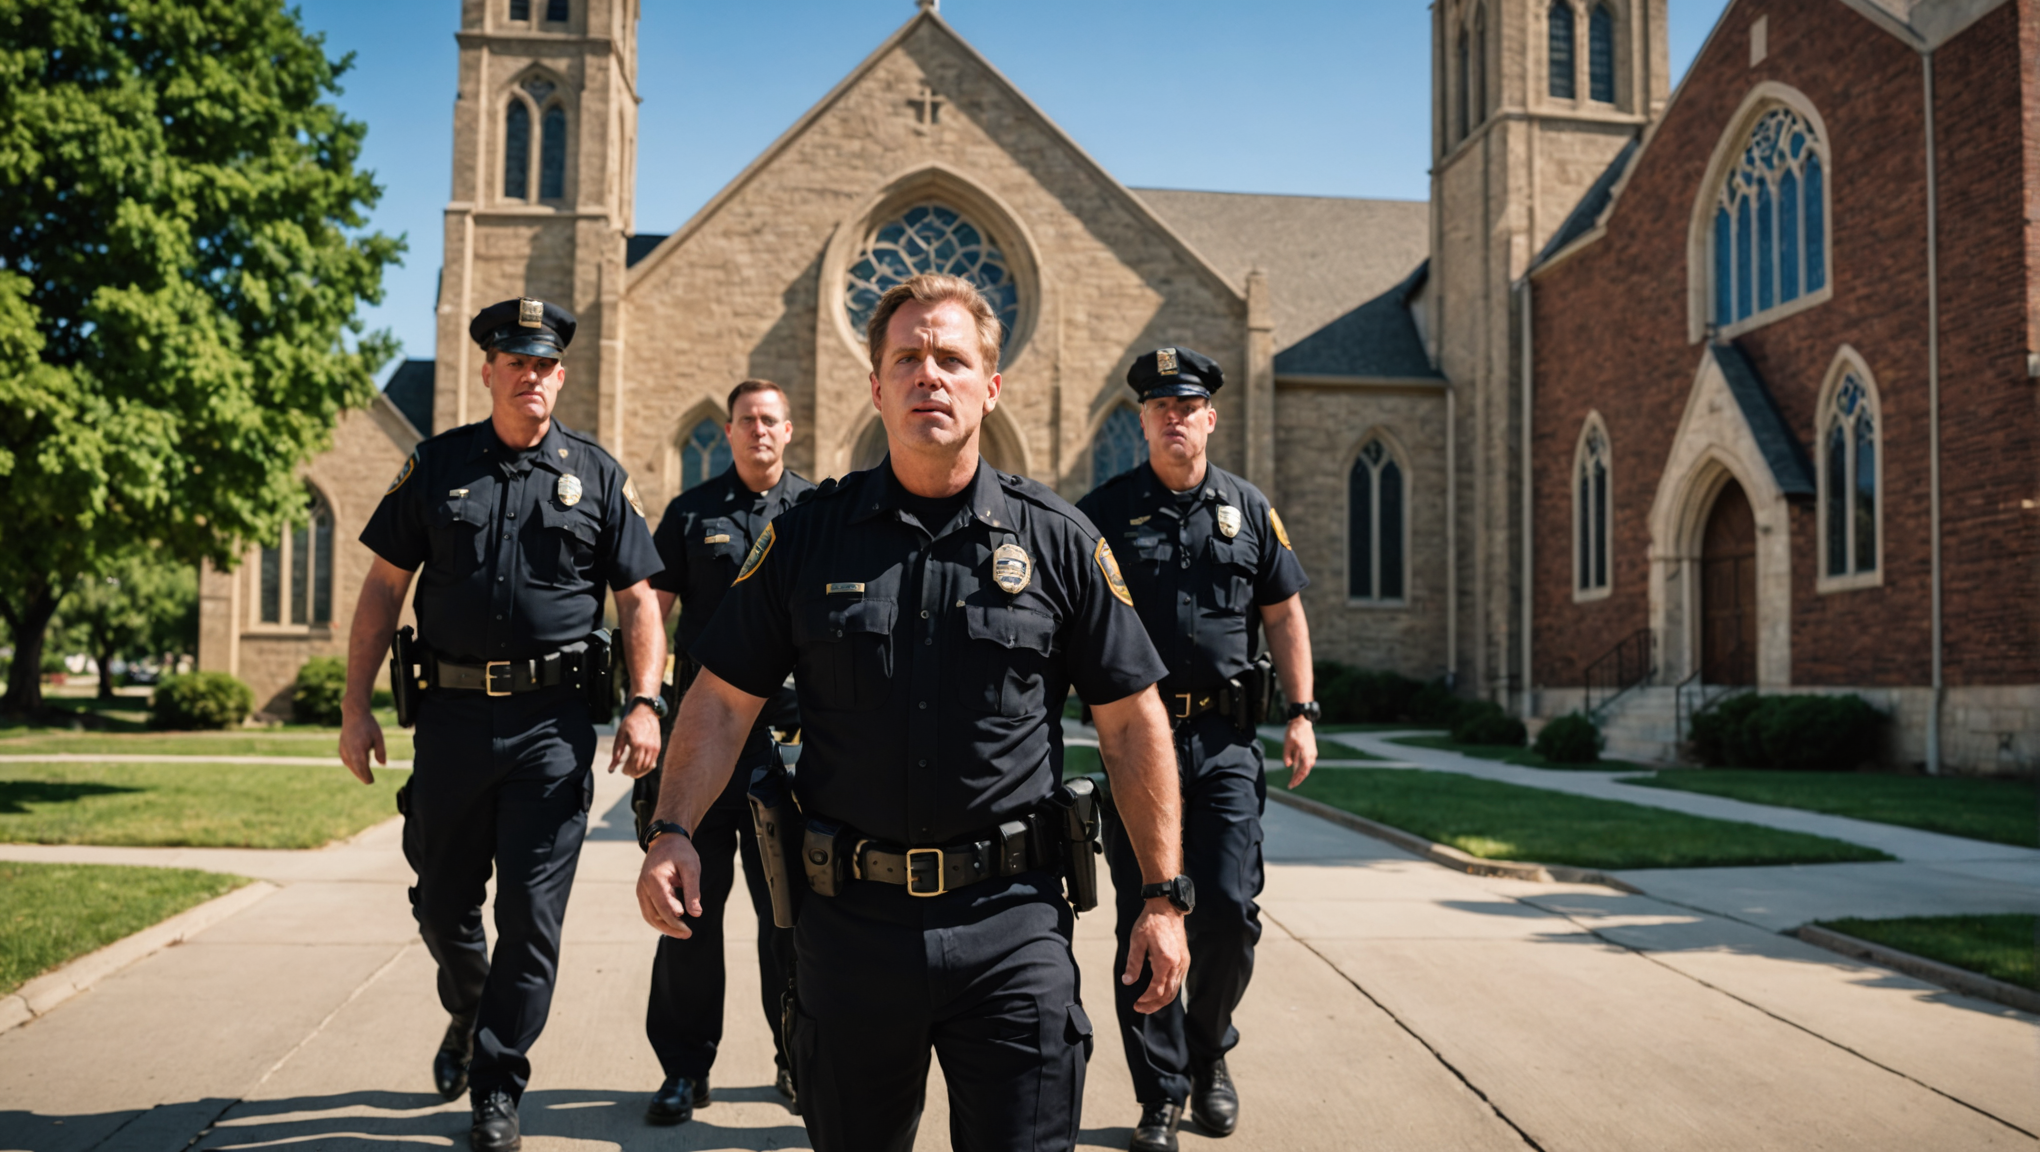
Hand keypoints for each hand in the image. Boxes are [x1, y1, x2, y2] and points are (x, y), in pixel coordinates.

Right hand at [338, 707, 385, 784]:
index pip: (361, 768)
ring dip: (359, 771)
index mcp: (358, 749)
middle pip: (356, 769)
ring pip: (351, 766)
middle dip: (363, 776)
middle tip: (370, 780)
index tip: (371, 781)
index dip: (366, 776)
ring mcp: (343, 751)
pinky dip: (355, 766)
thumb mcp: (378, 737)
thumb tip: (383, 764)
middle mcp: (348, 752)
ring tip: (367, 774)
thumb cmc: (368, 726)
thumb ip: (380, 751)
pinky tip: (361, 765)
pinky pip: (348, 762)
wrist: (354, 715)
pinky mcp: (342, 751)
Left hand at [610, 700, 661, 776]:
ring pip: (648, 767)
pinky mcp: (658, 748)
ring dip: (640, 772)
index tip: (622, 771)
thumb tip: (611, 769)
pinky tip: (640, 767)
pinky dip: (646, 767)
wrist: (645, 713)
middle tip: (626, 772)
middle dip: (633, 772)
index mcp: (637, 744)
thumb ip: (616, 754)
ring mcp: (654, 748)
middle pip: (641, 767)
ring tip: (633, 772)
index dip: (627, 771)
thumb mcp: (620, 737)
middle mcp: (648, 747)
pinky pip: (653, 762)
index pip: (633, 764)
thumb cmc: (630, 724)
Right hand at [636, 829, 701, 938]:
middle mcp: (643, 886)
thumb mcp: (691, 867)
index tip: (688, 929)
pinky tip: (672, 925)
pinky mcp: (642, 893)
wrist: (666, 840)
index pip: (664, 906)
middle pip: (655, 915)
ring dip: (664, 927)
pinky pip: (648, 912)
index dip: (675, 920)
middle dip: (671, 928)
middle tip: (687, 934)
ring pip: (649, 916)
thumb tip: (696, 913)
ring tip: (681, 933)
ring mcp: (641, 890)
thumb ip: (693, 890)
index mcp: (655, 879)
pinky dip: (659, 921)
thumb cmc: (680, 853)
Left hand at [1122, 897, 1188, 1012]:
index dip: (1146, 1000)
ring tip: (1148, 1004)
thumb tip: (1127, 981)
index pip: (1157, 990)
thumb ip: (1133, 963)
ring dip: (1162, 1000)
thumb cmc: (1150, 922)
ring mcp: (1183, 963)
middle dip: (1154, 1005)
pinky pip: (1178, 981)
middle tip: (1140, 1008)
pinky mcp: (1185, 960)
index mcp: (1165, 961)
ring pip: (1175, 990)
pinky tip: (1159, 991)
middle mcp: (1177, 964)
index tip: (1136, 1004)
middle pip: (1169, 994)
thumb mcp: (1137, 941)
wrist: (1167, 908)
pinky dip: (1169, 991)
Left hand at [1283, 715, 1316, 788]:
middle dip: (1298, 779)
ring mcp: (1312, 753)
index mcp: (1306, 754)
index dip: (1297, 779)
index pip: (1303, 771)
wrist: (1302, 721)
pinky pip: (1307, 763)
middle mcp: (1311, 755)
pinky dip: (1302, 768)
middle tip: (1291, 785)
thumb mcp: (1287, 742)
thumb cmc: (1294, 731)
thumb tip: (1288, 766)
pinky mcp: (1311, 751)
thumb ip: (1287, 755)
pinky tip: (1296, 771)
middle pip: (1305, 771)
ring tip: (1293, 780)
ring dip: (1300, 774)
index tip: (1291, 785)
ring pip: (1307, 768)